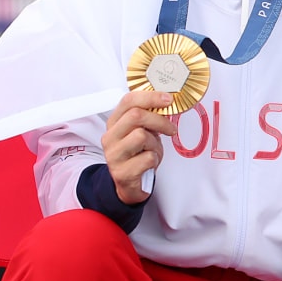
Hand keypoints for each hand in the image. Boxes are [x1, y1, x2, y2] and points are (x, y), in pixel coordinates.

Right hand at [101, 90, 177, 204]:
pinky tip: (149, 163)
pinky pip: (148, 158)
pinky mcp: (122, 172)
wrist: (128, 184)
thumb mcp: (142, 132)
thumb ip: (148, 118)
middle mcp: (110, 136)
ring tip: (153, 150)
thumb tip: (166, 103)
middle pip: (136, 116)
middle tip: (170, 129)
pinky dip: (155, 159)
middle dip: (159, 120)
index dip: (150, 97)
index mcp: (114, 123)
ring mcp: (114, 154)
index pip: (128, 101)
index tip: (168, 99)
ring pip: (142, 136)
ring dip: (155, 144)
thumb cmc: (137, 155)